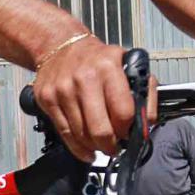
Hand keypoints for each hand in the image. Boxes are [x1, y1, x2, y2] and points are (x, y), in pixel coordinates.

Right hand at [36, 35, 153, 159]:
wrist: (60, 45)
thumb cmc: (96, 58)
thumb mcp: (127, 63)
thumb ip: (144, 91)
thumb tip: (147, 121)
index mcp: (108, 68)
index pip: (123, 113)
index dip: (129, 130)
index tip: (129, 134)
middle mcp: (84, 79)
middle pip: (101, 130)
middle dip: (112, 146)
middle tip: (116, 147)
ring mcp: (63, 90)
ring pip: (82, 136)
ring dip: (95, 147)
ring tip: (102, 144)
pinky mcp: (47, 100)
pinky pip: (64, 134)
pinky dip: (78, 148)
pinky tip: (87, 149)